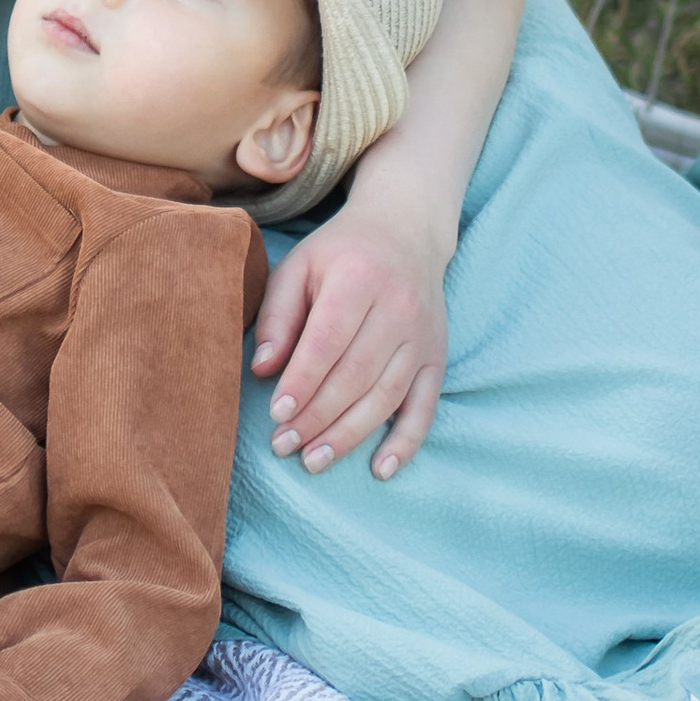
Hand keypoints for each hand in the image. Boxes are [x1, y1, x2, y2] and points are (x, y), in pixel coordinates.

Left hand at [249, 190, 449, 478]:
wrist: (406, 231)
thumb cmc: (340, 253)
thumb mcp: (300, 266)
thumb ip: (278, 314)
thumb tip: (263, 369)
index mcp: (358, 279)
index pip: (328, 341)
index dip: (302, 381)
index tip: (276, 414)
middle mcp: (398, 309)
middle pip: (356, 375)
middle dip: (318, 417)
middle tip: (284, 446)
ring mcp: (422, 337)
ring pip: (386, 396)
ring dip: (350, 435)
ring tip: (314, 460)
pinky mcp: (436, 357)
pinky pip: (425, 406)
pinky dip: (406, 442)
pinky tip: (381, 469)